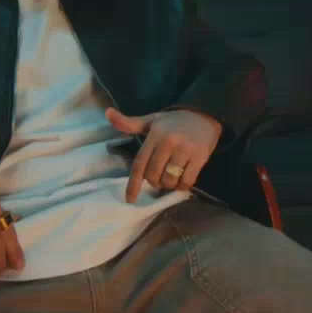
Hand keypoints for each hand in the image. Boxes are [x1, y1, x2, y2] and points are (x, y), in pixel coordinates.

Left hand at [107, 108, 223, 203]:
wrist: (205, 114)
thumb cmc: (174, 121)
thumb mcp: (152, 120)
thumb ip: (129, 123)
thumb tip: (107, 113)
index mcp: (155, 135)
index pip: (139, 164)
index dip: (133, 184)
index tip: (130, 199)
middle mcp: (168, 142)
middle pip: (153, 175)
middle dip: (154, 182)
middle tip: (159, 177)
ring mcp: (185, 150)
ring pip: (169, 180)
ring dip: (168, 184)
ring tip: (171, 177)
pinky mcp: (200, 157)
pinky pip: (187, 181)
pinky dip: (182, 185)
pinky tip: (182, 179)